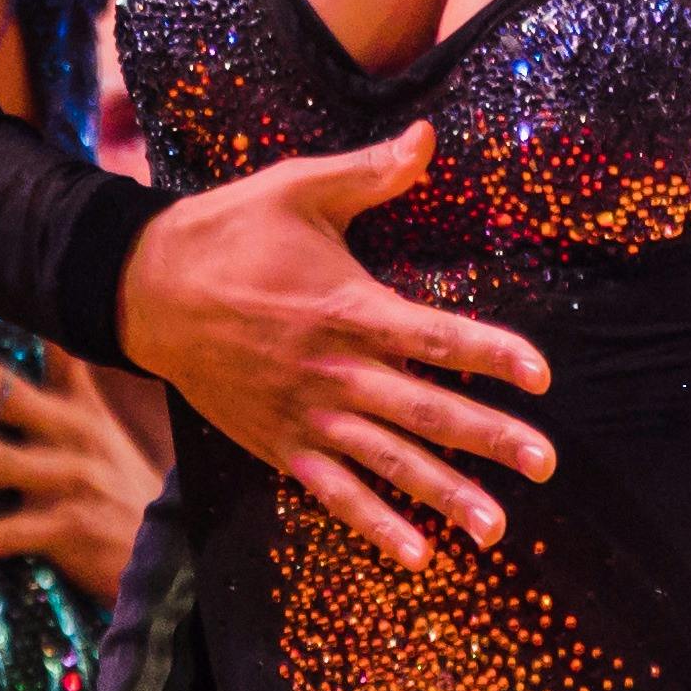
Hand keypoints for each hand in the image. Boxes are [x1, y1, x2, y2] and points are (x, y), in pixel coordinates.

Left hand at [0, 334, 168, 605]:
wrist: (166, 548)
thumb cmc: (123, 489)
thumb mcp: (103, 433)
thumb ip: (71, 396)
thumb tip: (46, 352)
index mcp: (81, 410)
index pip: (57, 355)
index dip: (30, 319)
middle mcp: (71, 436)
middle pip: (13, 396)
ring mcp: (67, 481)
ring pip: (2, 461)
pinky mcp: (67, 526)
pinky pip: (15, 533)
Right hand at [110, 124, 558, 567]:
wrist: (145, 288)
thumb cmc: (232, 231)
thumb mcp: (299, 187)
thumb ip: (370, 173)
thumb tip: (428, 136)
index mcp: (347, 308)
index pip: (435, 336)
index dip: (490, 355)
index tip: (541, 375)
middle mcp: (333, 370)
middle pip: (425, 409)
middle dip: (489, 437)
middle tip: (544, 462)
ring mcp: (306, 415)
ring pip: (388, 462)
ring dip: (445, 494)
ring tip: (497, 527)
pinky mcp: (279, 443)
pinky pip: (334, 493)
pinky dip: (375, 524)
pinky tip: (418, 555)